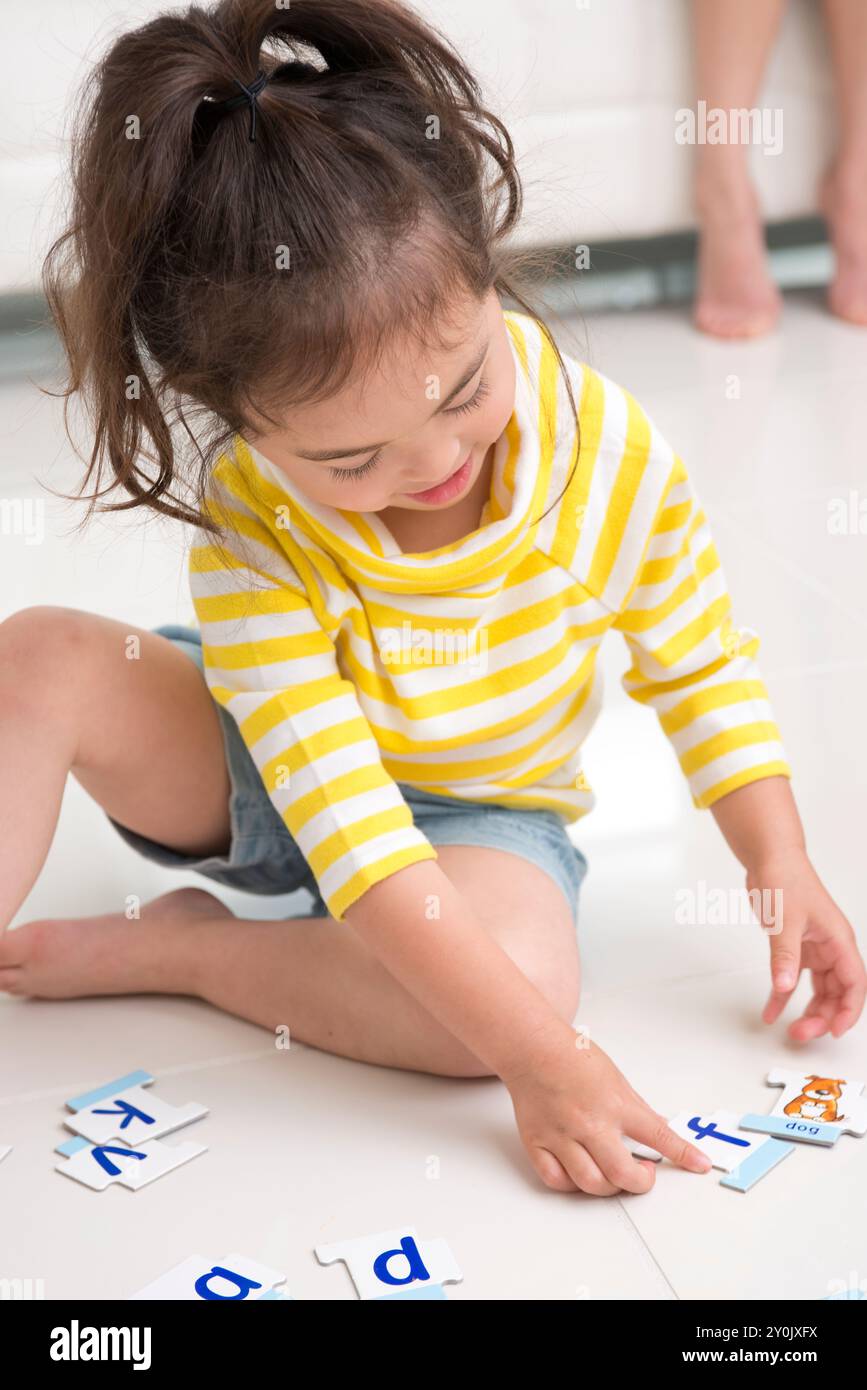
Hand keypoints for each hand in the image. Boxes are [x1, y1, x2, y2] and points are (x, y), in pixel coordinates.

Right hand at [503, 1033, 712, 1196]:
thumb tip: (658, 1128)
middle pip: (622, 1174)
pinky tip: (581, 1173)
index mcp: (615, 1104)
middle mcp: (590, 1123)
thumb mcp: (616, 1078)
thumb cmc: (571, 1055)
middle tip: (644, 1176)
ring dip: (609, 1187)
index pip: (658, 1135)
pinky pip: (556, 1179)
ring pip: (590, 1183)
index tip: (699, 1165)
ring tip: (614, 1175)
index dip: (683, 1154)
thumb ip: (637, 1108)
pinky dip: (572, 1184)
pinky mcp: (538, 1142)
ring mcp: (562, 1135)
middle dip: (641, 1183)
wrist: (532, 1047)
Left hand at [748, 846, 866, 1039]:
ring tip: (792, 1031)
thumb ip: (784, 956)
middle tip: (802, 1034)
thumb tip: (785, 987)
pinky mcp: (796, 947)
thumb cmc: (786, 879)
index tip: (834, 1031)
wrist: (769, 859)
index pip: (854, 983)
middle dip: (824, 1016)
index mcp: (838, 940)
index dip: (848, 1010)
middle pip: (837, 992)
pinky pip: (793, 979)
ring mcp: (814, 949)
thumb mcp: (785, 921)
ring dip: (808, 1011)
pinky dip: (782, 996)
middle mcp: (831, 947)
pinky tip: (769, 1013)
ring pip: (818, 990)